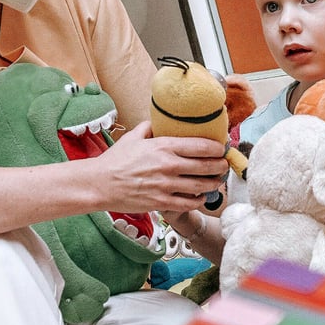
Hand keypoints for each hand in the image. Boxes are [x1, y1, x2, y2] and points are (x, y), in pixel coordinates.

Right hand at [97, 121, 228, 212]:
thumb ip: (150, 127)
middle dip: (220, 166)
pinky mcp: (162, 202)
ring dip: (214, 184)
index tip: (222, 147)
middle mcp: (169, 165)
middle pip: (207, 166)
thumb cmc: (115, 160)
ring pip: (202, 186)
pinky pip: (189, 203)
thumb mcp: (133, 137)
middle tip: (224, 165)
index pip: (202, 145)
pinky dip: (199, 200)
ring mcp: (166, 185)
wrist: (100, 184)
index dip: (217, 147)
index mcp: (164, 146)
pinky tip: (202, 197)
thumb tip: (159, 122)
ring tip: (217, 181)